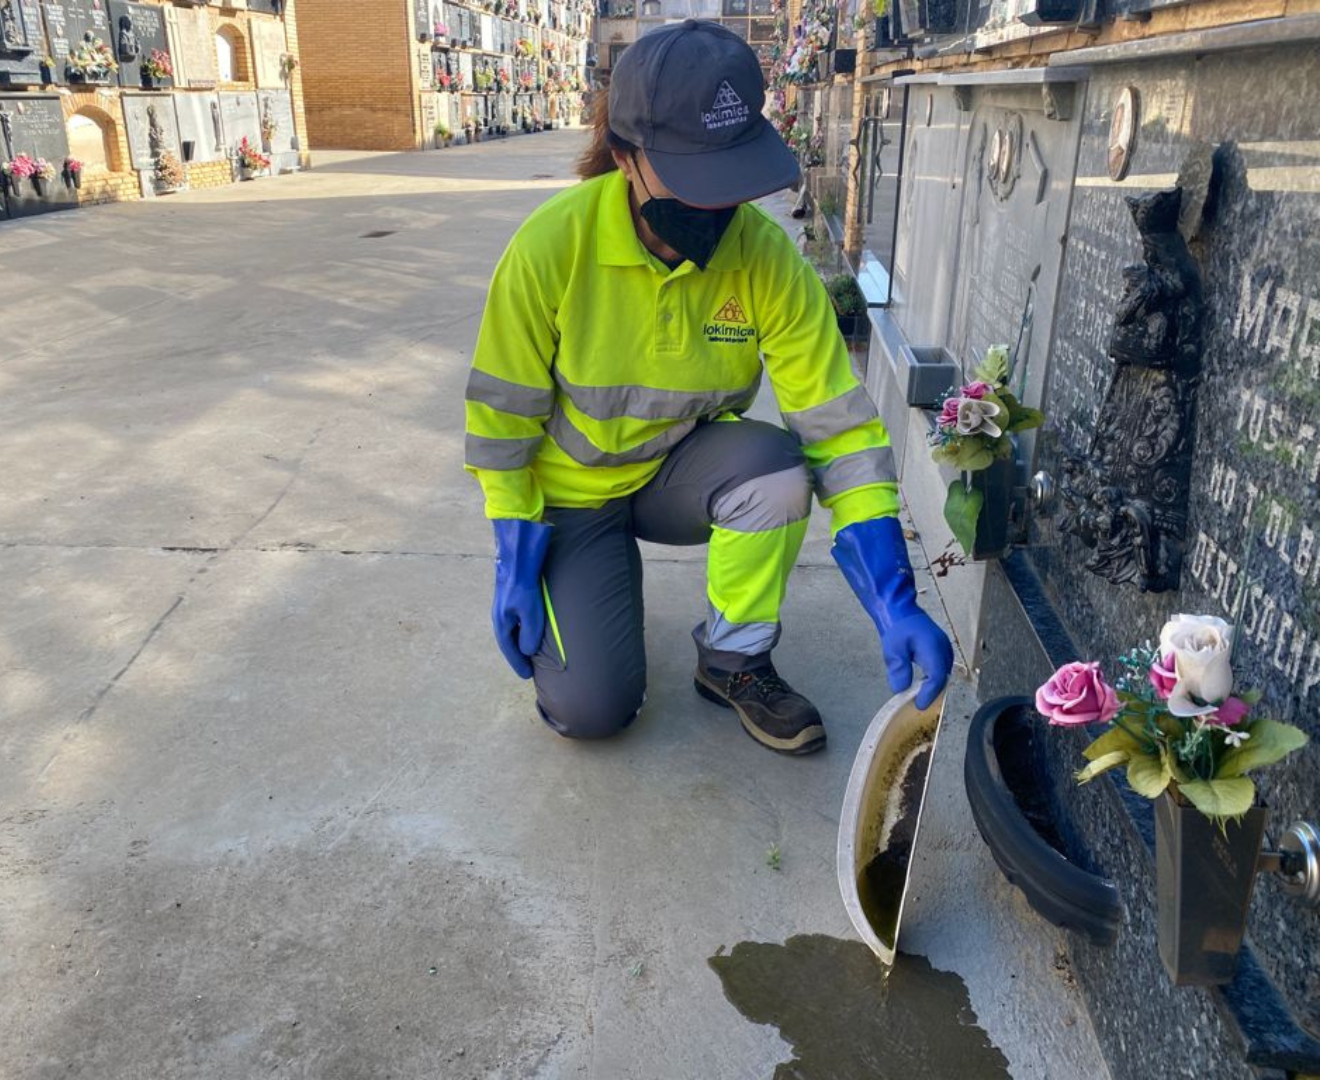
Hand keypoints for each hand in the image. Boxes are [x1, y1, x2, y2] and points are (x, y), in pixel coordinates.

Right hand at [491, 518, 551, 678]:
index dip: (519, 664)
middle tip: (528, 668)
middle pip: (509, 643)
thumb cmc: (524, 588)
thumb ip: (529, 635)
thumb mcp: (530, 615)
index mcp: (501, 625)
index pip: (510, 650)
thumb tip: (527, 650)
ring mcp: (503, 609)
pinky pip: (514, 623)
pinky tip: (528, 631)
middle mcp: (499, 618)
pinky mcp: (509, 601)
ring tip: (530, 653)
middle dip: (517, 656)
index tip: (527, 676)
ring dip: (519, 644)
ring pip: (511, 633)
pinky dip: (520, 632)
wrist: (517, 562)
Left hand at [831, 516, 952, 708]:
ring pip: (943, 673)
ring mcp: (944, 647)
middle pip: (942, 677)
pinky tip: (921, 683)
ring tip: (919, 696)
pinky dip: (933, 677)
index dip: (928, 693)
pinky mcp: (941, 648)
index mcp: (932, 646)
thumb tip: (900, 690)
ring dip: (932, 685)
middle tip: (917, 704)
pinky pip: (941, 667)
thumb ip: (898, 669)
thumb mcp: (893, 648)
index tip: (918, 705)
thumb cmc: (896, 626)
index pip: (936, 677)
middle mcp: (943, 647)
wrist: (900, 608)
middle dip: (931, 692)